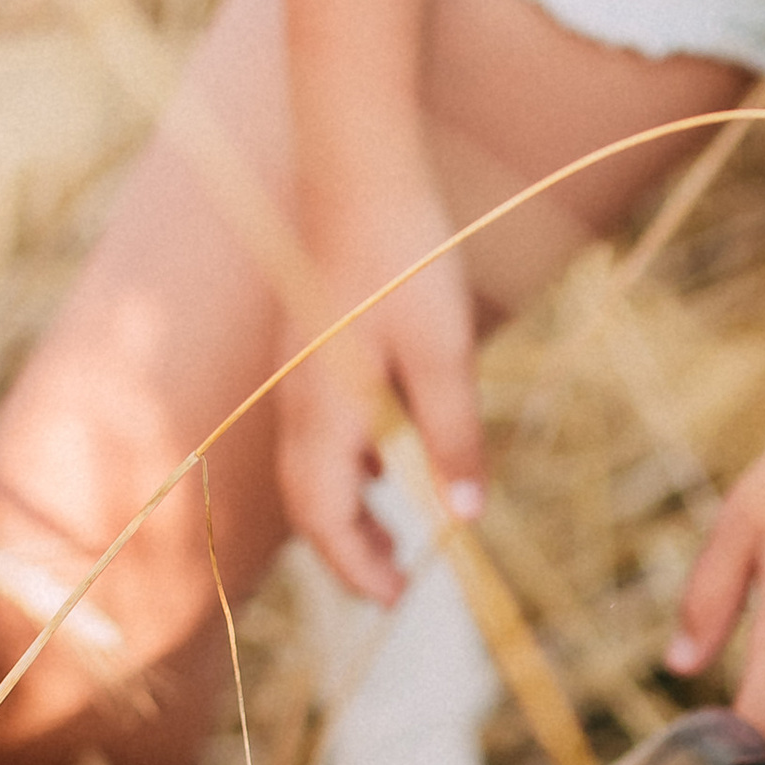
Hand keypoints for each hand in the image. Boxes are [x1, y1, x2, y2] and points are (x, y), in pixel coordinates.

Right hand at [277, 144, 484, 602]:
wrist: (357, 164)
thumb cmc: (405, 256)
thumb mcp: (444, 353)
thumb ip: (453, 437)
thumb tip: (466, 517)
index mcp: (324, 414)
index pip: (325, 520)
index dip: (358, 569)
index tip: (400, 601)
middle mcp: (297, 401)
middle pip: (310, 502)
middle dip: (349, 551)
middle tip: (399, 584)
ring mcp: (298, 371)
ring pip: (313, 466)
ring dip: (349, 510)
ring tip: (392, 535)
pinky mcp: (310, 343)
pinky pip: (320, 427)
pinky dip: (348, 462)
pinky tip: (382, 461)